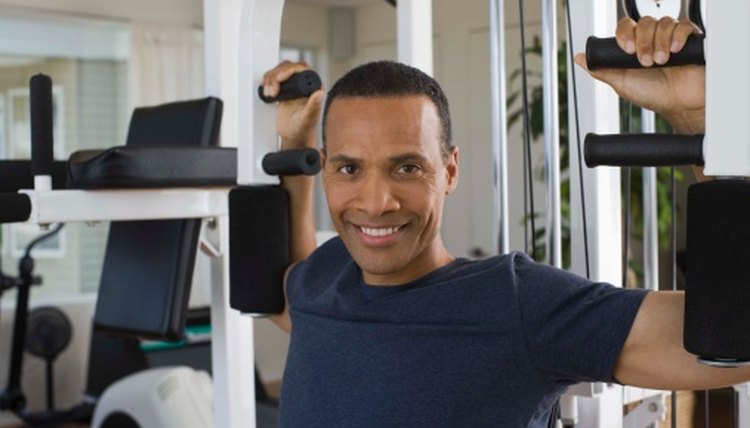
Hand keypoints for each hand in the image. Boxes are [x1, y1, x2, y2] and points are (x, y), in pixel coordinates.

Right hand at [260, 61, 323, 148]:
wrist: (293, 137)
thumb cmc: (303, 130)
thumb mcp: (307, 118)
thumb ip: (314, 105)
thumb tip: (320, 92)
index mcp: (314, 87)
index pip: (302, 68)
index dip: (290, 70)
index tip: (280, 78)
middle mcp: (305, 84)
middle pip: (289, 67)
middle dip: (277, 75)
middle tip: (273, 90)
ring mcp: (294, 86)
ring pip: (280, 70)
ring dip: (271, 78)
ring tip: (270, 94)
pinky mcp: (284, 89)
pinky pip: (274, 77)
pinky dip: (267, 81)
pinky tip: (266, 89)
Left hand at [575, 17, 704, 133]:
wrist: (679, 105)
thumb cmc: (653, 95)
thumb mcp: (622, 84)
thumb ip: (602, 70)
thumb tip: (580, 58)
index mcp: (635, 45)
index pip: (626, 26)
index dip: (625, 33)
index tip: (626, 49)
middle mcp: (653, 38)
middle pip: (645, 22)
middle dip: (643, 42)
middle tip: (646, 62)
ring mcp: (671, 37)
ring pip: (663, 23)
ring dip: (659, 42)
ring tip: (661, 62)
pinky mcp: (691, 39)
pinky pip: (684, 26)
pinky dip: (678, 35)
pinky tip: (674, 51)